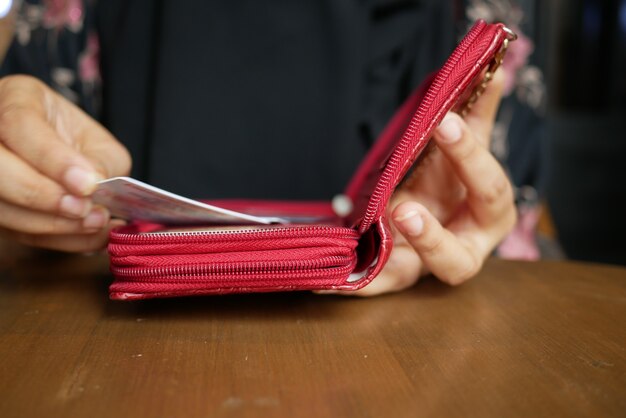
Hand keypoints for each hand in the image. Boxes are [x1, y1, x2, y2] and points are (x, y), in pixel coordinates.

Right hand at [0, 75, 130, 251]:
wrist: (64, 159)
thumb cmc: (80, 145)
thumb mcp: (98, 143)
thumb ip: (101, 162)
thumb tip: (94, 187)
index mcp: (16, 99)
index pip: (20, 126)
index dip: (54, 160)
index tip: (88, 185)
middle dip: (42, 196)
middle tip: (85, 209)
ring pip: (0, 206)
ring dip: (49, 223)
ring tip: (92, 222)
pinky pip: (14, 231)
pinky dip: (54, 238)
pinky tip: (84, 234)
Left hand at [352, 70, 516, 295]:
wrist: (434, 205)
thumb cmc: (452, 177)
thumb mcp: (463, 144)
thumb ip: (476, 112)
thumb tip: (492, 70)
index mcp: (487, 212)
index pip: (489, 189)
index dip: (469, 157)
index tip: (443, 120)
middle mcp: (460, 247)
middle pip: (458, 260)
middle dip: (432, 238)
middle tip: (403, 210)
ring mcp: (423, 265)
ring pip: (406, 281)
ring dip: (382, 269)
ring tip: (353, 253)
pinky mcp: (393, 272)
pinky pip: (372, 284)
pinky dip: (349, 284)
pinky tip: (320, 280)